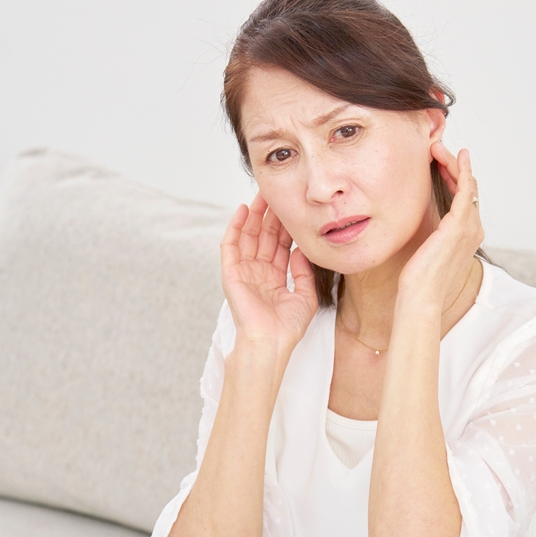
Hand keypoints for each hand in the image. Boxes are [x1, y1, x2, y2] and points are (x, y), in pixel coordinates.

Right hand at [220, 193, 318, 357]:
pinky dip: (234, 227)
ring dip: (253, 216)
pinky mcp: (231, 274)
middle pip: (263, 237)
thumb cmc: (287, 327)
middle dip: (270, 216)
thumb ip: (304, 272)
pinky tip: (242, 211)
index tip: (292, 207)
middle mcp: (258, 272)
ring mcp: (244, 272)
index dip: (285, 226)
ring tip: (261, 196)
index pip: (279, 245)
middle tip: (276, 193)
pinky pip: (230, 246)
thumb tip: (301, 250)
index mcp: (275, 278)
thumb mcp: (305, 296)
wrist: (270, 342)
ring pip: (247, 237)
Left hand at [398, 143, 483, 308]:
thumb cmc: (419, 279)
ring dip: (454, 163)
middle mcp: (474, 229)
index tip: (438, 161)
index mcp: (467, 235)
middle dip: (453, 165)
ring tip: (437, 148)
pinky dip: (461, 171)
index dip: (453, 176)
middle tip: (436, 148)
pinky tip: (453, 157)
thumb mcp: (425, 250)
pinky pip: (465, 190)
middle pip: (469, 187)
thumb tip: (420, 225)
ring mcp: (470, 227)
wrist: (420, 297)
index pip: (465, 198)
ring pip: (467, 184)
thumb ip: (429, 234)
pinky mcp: (460, 225)